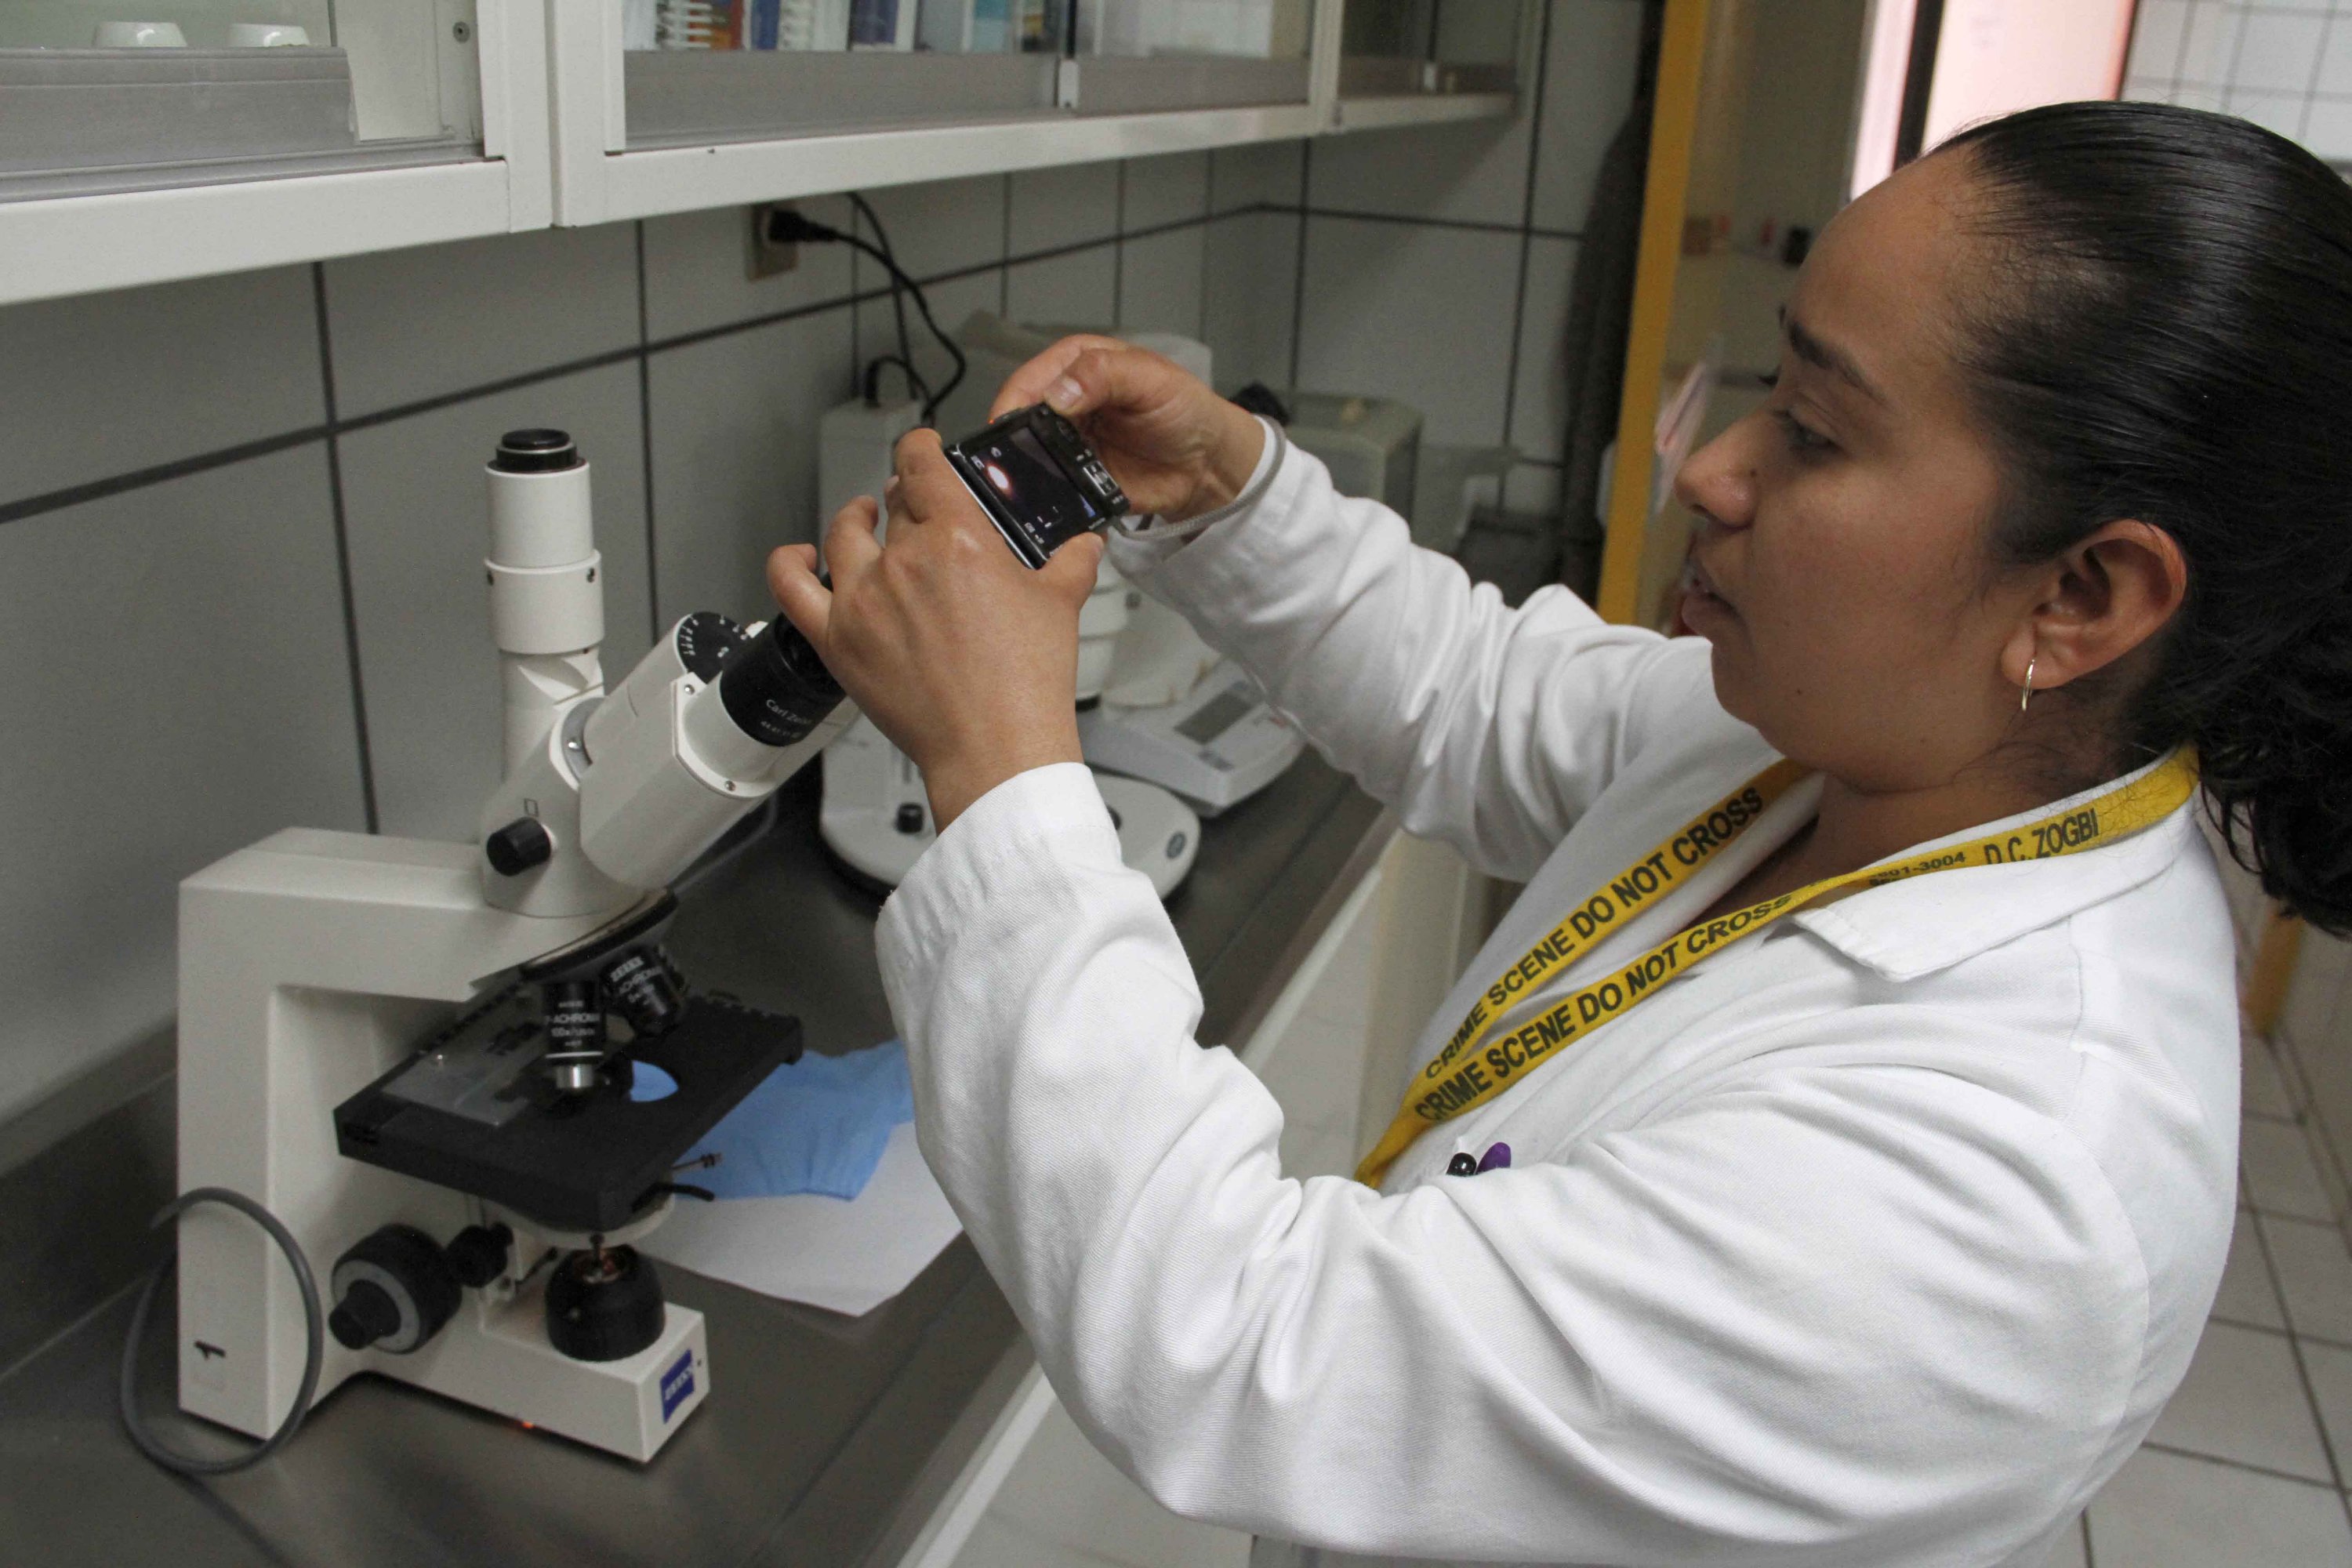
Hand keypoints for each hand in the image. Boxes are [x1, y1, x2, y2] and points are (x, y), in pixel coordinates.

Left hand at [766, 429, 1103, 830]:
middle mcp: (903, 561)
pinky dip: (790, 563)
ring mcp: (863, 599)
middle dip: (907, 500)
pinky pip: (790, 587)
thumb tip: (1084, 546)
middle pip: (893, 504)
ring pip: (845, 536)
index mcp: (957, 539)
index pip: (922, 464)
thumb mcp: (1062, 607)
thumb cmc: (1025, 685)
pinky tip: (801, 556)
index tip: (926, 451)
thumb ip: (1071, 563)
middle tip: (920, 513)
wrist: (996, 748)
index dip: (921, 447)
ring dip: (856, 520)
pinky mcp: (837, 640)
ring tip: (865, 521)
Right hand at [992, 335, 1265, 522]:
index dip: (1015, 402)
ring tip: (1023, 486)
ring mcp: (1066, 444)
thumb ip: (1104, 374)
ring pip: (1028, 457)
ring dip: (1025, 472)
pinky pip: (1050, 489)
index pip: (1029, 381)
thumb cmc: (1183, 407)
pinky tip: (1046, 502)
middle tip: (1010, 463)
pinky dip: (1046, 496)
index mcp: (1074, 365)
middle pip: (1020, 421)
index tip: (1008, 426)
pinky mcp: (1074, 480)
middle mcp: (1063, 403)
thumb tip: (1057, 394)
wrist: (1206, 461)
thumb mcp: (1149, 378)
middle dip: (1013, 441)